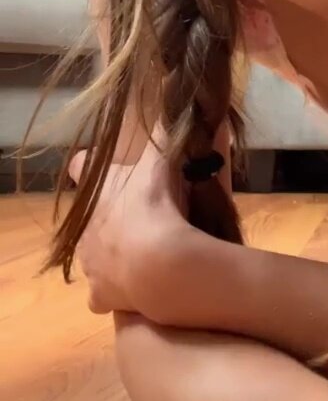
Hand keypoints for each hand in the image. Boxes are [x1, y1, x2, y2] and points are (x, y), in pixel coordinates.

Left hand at [68, 130, 188, 315]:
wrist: (157, 261)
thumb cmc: (155, 205)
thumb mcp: (162, 160)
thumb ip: (165, 133)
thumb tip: (176, 104)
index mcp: (95, 192)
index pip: (79, 167)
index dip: (90, 164)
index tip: (111, 168)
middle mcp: (83, 228)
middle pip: (88, 215)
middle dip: (109, 215)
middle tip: (142, 214)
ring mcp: (89, 264)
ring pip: (93, 256)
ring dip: (113, 252)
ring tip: (144, 251)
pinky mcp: (100, 296)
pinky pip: (103, 294)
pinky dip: (116, 291)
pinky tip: (137, 286)